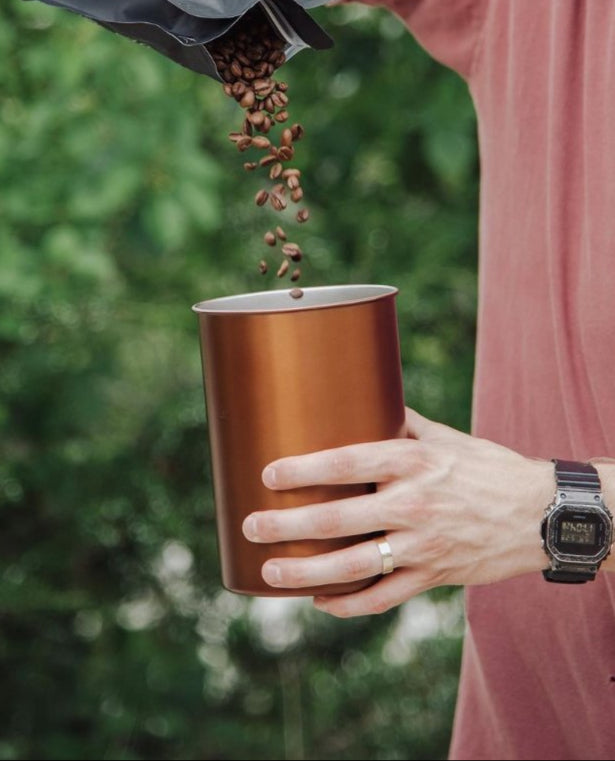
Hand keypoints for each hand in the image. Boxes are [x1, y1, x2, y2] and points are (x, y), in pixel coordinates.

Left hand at [242, 408, 553, 616]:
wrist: (539, 513)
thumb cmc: (487, 468)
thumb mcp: (446, 438)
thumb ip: (401, 424)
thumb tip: (363, 400)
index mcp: (413, 463)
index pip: (347, 463)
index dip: (303, 469)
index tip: (268, 475)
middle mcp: (414, 505)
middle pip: (338, 519)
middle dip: (287, 525)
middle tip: (251, 527)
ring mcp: (423, 547)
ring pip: (354, 567)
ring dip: (306, 572)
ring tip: (270, 572)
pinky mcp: (433, 577)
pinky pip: (383, 597)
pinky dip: (348, 604)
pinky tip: (320, 601)